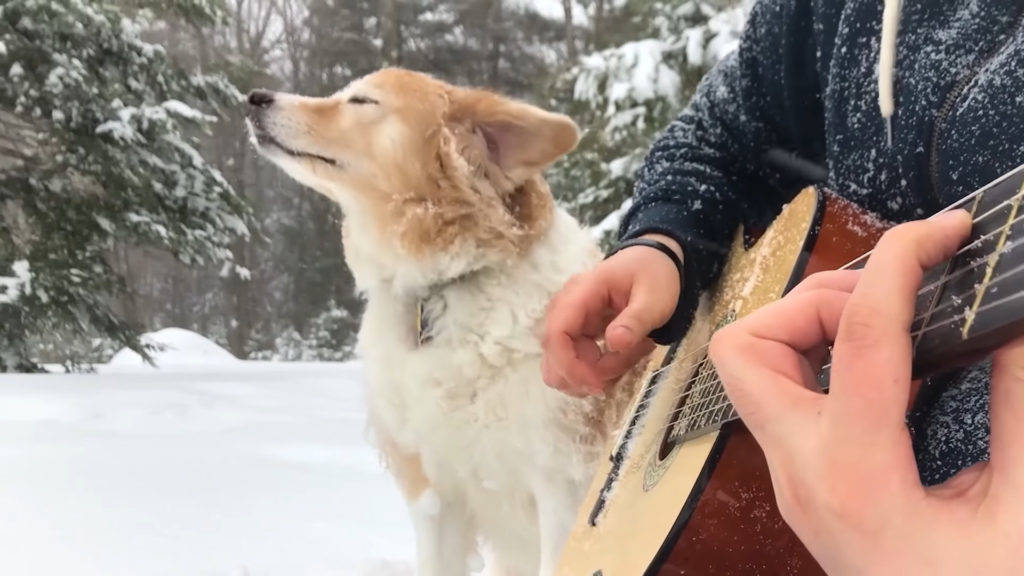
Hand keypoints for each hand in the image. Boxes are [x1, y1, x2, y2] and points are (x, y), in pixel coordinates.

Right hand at [541, 233, 681, 395]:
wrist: (656, 261)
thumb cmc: (655, 276)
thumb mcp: (654, 298)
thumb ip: (635, 321)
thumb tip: (614, 344)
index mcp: (581, 292)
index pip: (556, 333)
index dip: (569, 365)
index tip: (597, 385)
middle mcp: (567, 307)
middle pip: (554, 355)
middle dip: (585, 373)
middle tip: (622, 370)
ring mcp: (571, 321)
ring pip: (564, 364)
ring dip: (595, 373)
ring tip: (630, 356)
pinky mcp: (579, 332)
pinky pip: (578, 361)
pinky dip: (598, 369)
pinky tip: (623, 358)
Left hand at [709, 209, 1023, 574]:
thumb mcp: (1021, 512)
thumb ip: (1018, 411)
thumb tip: (1011, 326)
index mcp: (858, 478)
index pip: (859, 337)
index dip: (901, 263)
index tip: (944, 230)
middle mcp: (802, 470)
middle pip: (748, 346)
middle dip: (815, 298)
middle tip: (896, 295)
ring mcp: (792, 476)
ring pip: (752, 366)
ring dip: (812, 324)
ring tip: (894, 322)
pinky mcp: (802, 478)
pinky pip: (787, 393)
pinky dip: (826, 358)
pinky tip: (893, 364)